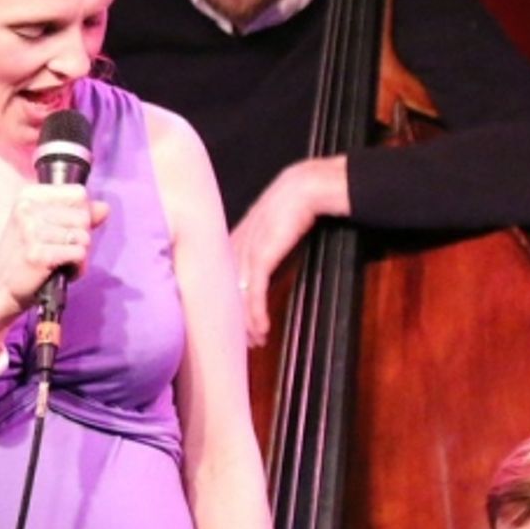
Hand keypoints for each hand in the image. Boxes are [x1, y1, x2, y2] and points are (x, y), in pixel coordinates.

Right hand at [0, 182, 109, 313]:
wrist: (0, 287)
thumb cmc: (25, 254)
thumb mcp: (45, 226)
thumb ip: (76, 214)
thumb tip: (104, 208)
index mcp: (29, 195)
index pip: (78, 193)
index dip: (82, 213)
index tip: (67, 228)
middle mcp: (28, 209)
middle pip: (83, 216)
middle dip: (81, 236)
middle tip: (62, 249)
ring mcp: (32, 231)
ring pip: (84, 237)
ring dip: (79, 254)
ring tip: (61, 261)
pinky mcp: (38, 254)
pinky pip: (79, 255)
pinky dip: (77, 268)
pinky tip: (63, 272)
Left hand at [230, 155, 348, 346]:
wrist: (305, 187)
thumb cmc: (294, 205)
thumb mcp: (273, 228)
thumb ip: (264, 246)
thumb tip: (264, 266)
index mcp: (235, 239)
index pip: (223, 278)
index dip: (228, 303)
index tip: (235, 321)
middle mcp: (235, 247)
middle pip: (226, 291)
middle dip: (235, 319)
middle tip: (245, 341)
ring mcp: (246, 252)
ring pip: (239, 296)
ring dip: (248, 322)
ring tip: (257, 341)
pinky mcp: (261, 256)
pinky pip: (255, 291)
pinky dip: (257, 313)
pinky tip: (262, 328)